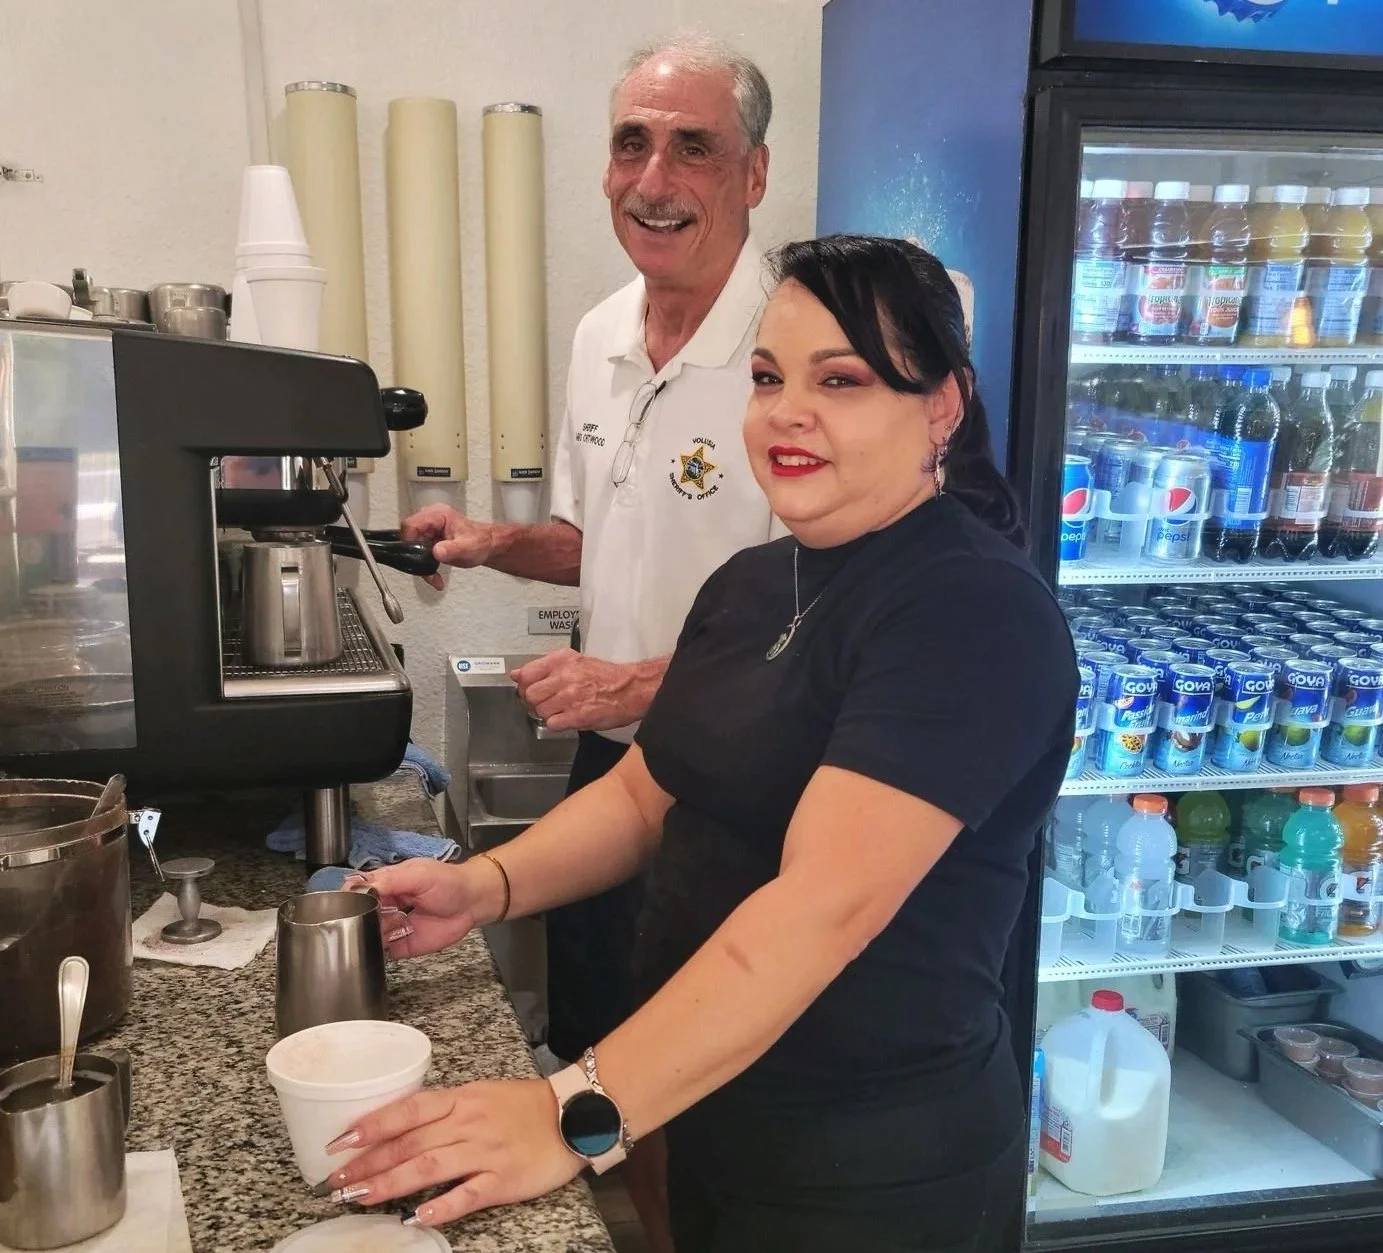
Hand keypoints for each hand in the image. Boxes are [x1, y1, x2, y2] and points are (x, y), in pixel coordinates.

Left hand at [323, 1079, 582, 1227]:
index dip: (371, 1126)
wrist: (574, 1114)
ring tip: (359, 1197)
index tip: (340, 1142)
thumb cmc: (523, 1105)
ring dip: (390, 1183)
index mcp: (460, 1099)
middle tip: (334, 1182)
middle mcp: (467, 1123)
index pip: (407, 1110)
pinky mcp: (503, 1179)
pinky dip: (441, 1206)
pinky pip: (467, 1194)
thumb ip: (444, 1110)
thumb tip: (401, 1126)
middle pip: (409, 1143)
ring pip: (429, 1168)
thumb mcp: (480, 1094)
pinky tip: (416, 1217)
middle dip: (368, 1163)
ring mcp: (484, 1152)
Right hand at [347, 859, 499, 958]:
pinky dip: (379, 951)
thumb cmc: (447, 882)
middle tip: (368, 919)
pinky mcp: (399, 946)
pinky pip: (381, 952)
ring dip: (370, 934)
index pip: (356, 891)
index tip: (345, 904)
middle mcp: (384, 906)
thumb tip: (360, 886)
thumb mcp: (419, 874)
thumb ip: (391, 880)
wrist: (472, 902)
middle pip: (358, 915)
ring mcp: (390, 927)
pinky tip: (386, 943)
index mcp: (385, 884)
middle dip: (357, 919)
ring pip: (367, 934)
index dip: (349, 898)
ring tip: (386, 927)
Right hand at [400, 505, 495, 588]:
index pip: (411, 524)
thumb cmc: (480, 542)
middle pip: (408, 536)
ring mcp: (428, 528)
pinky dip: (424, 565)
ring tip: (433, 575)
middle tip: (427, 570)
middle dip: (415, 556)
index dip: (409, 541)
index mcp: (437, 515)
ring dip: (420, 564)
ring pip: (411, 546)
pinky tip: (434, 574)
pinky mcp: (428, 538)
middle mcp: (430, 519)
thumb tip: (437, 551)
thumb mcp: (467, 548)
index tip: (416, 556)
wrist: (487, 546)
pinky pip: (418, 552)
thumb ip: (452, 550)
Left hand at [512, 649, 648, 732]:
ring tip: (561, 710)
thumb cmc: (605, 676)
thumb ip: (543, 667)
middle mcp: (564, 676)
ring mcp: (570, 697)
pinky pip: (552, 724)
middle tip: (548, 702)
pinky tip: (568, 718)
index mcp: (562, 660)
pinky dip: (557, 724)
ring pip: (540, 711)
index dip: (525, 685)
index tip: (531, 689)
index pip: (527, 674)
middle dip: (536, 702)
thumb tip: (516, 674)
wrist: (631, 688)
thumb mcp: (574, 662)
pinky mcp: (577, 715)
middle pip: (530, 695)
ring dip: (548, 714)